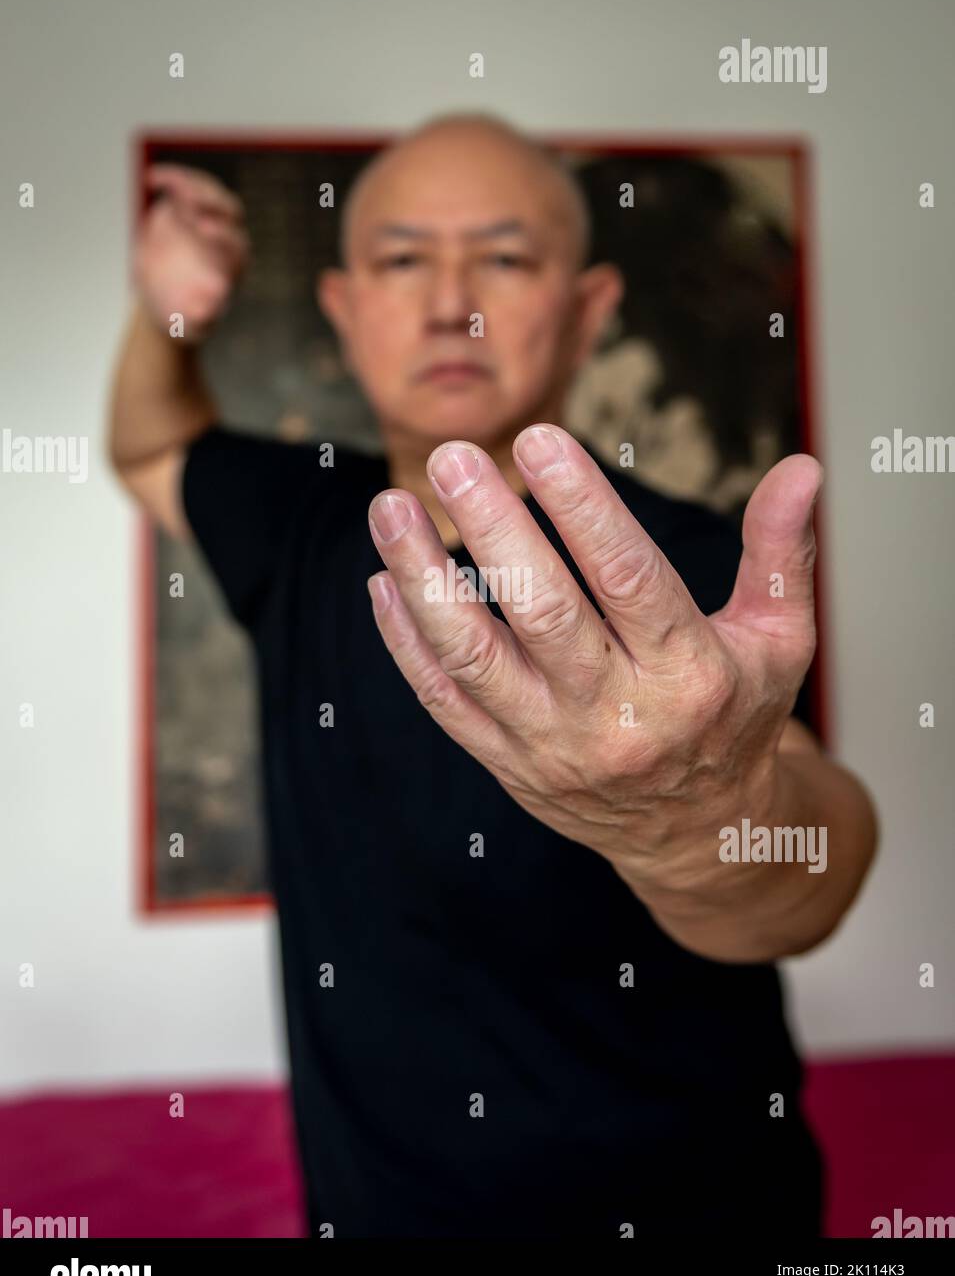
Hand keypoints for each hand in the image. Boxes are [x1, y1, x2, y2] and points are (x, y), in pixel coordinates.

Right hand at [133, 163, 249, 343]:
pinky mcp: (187, 206)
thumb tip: (206, 313)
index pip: (236, 244)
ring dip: (192, 184)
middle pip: (230, 211)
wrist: (162, 298)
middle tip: (192, 200)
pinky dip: (171, 178)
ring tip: (171, 183)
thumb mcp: (188, 325)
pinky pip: (183, 185)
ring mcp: (207, 217)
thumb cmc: (181, 314)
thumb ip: (198, 320)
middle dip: (214, 203)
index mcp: (231, 264)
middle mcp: (225, 237)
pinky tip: (152, 178)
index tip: (203, 229)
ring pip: (208, 192)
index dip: (223, 234)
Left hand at [366, 425, 821, 891]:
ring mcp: (553, 746)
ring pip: (474, 658)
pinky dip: (406, 642)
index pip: (628, 578)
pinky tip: (384, 579)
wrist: (698, 834)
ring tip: (390, 508)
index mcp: (689, 674)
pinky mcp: (509, 766)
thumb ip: (779, 554)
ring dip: (424, 580)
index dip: (582, 507)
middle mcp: (617, 715)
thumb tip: (802, 468)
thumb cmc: (735, 719)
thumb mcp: (779, 642)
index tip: (539, 441)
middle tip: (454, 456)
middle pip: (542, 613)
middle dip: (493, 529)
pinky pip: (445, 702)